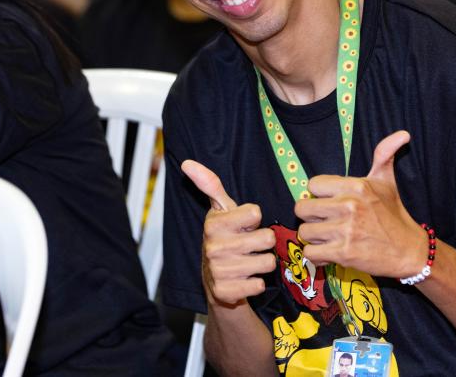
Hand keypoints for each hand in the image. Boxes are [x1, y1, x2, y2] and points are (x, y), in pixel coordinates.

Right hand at [182, 160, 276, 305]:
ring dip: (262, 263)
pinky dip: (256, 283)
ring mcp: (219, 271)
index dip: (254, 219)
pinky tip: (244, 279)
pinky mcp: (226, 293)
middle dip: (263, 242)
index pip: (256, 212)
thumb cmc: (224, 237)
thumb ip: (210, 184)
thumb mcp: (220, 209)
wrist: (215, 279)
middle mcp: (214, 247)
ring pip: (268, 263)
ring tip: (248, 261)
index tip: (244, 223)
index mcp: (214, 224)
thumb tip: (187, 162)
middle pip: (267, 238)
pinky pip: (259, 285)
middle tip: (250, 245)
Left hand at [295, 131, 427, 278]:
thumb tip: (403, 134)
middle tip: (326, 221)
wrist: (409, 251)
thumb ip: (385, 154)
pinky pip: (311, 253)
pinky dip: (317, 256)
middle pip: (302, 208)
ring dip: (314, 238)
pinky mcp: (344, 253)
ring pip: (305, 231)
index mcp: (357, 185)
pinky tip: (329, 252)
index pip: (313, 184)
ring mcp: (346, 230)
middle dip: (311, 217)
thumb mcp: (387, 181)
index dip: (318, 195)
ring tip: (329, 237)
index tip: (329, 202)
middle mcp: (350, 205)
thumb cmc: (394, 214)